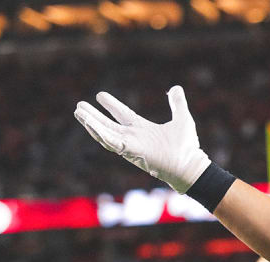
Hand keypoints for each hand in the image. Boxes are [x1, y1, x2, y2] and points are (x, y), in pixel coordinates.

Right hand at [74, 86, 210, 192]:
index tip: (100, 95)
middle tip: (79, 105)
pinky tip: (89, 124)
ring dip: (91, 123)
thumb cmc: (187, 148)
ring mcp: (131, 145)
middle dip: (94, 116)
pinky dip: (100, 133)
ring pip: (105, 133)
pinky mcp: (130, 152)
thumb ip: (178, 104)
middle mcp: (134, 138)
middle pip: (108, 125)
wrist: (190, 166)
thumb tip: (176, 88)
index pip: (123, 115)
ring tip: (78, 112)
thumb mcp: (182, 119)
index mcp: (143, 129)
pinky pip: (111, 142)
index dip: (111, 105)